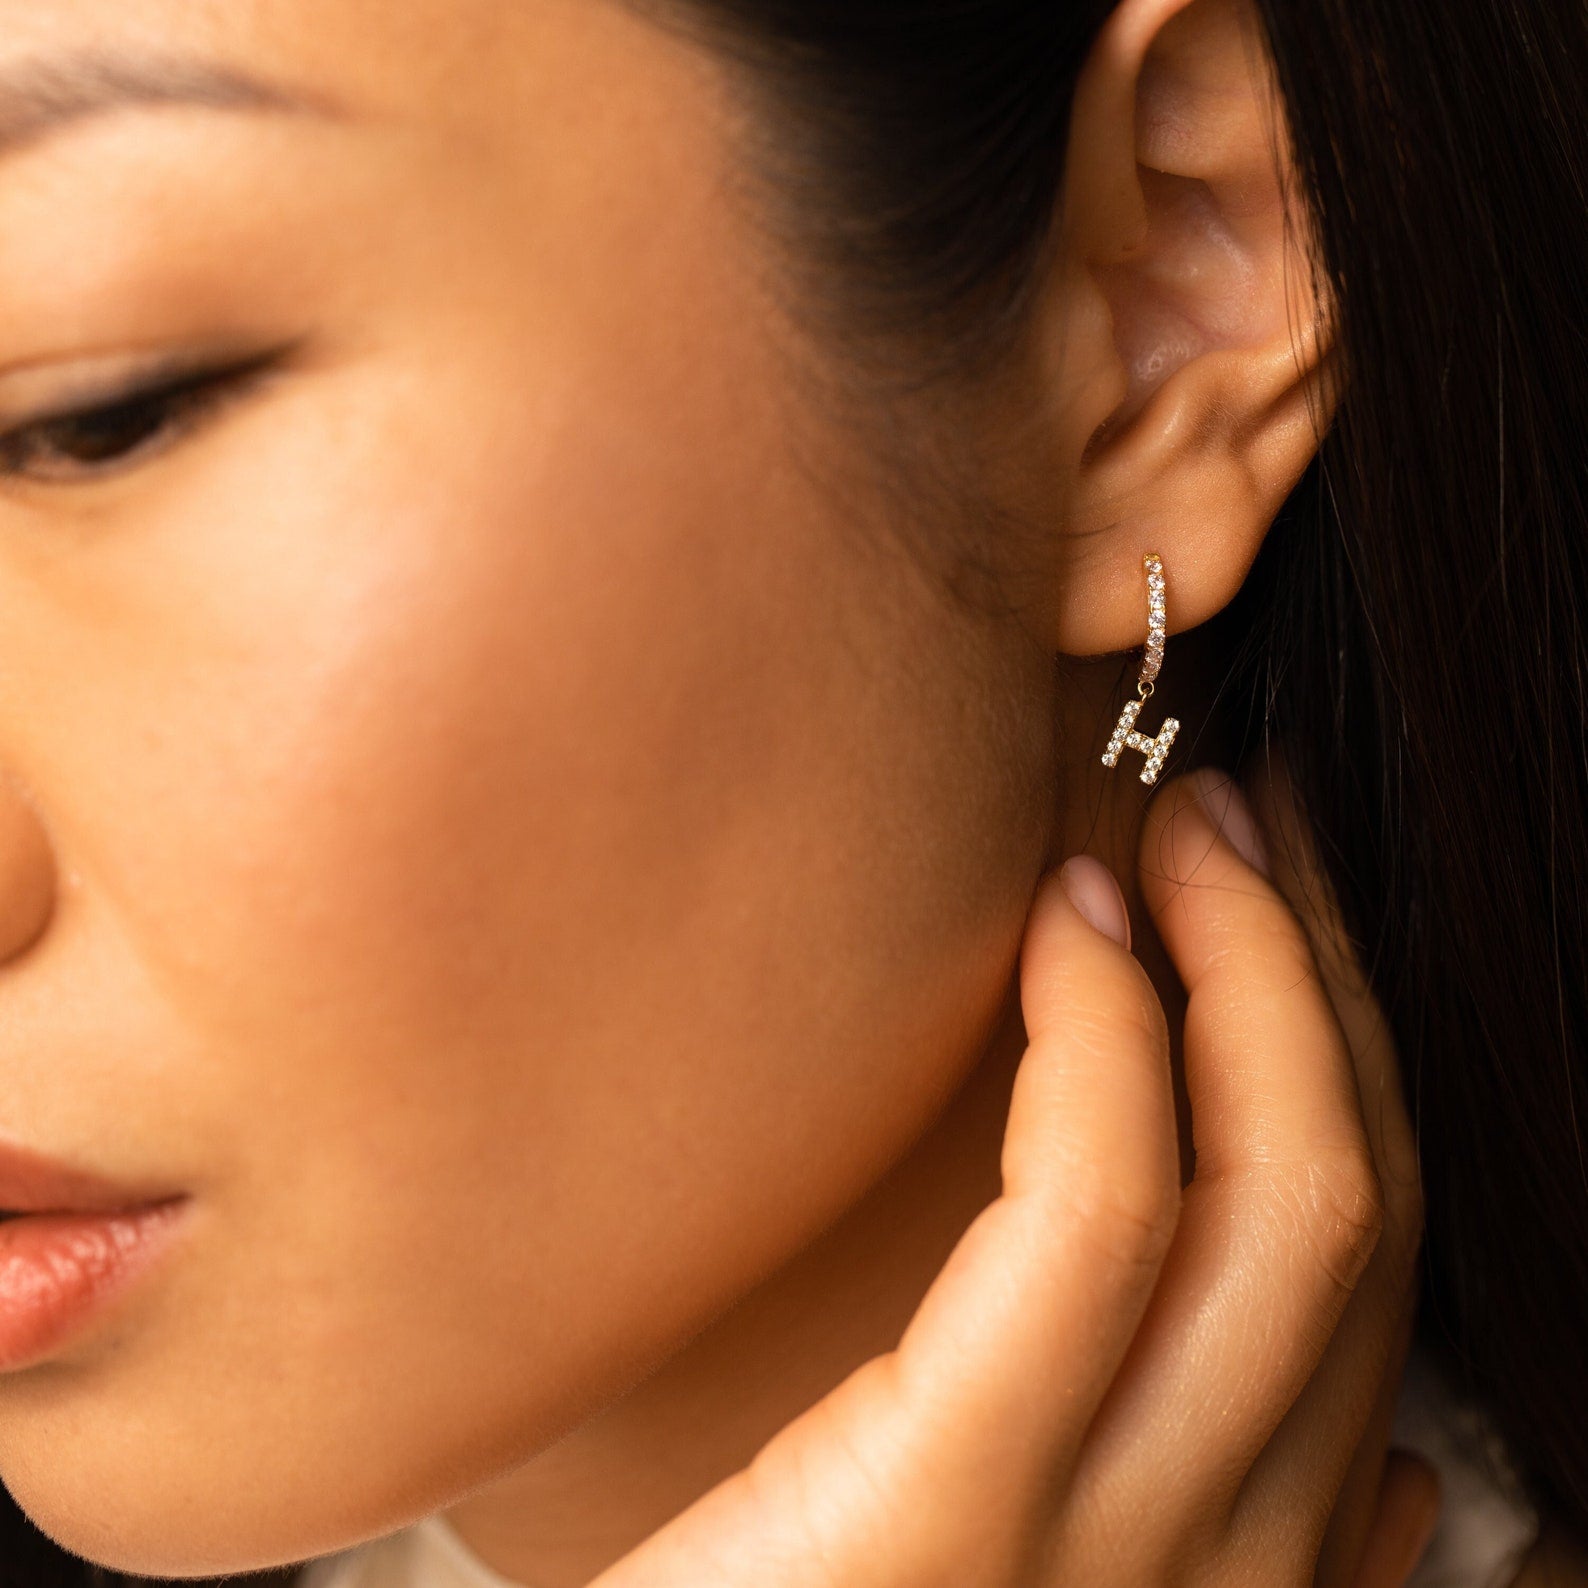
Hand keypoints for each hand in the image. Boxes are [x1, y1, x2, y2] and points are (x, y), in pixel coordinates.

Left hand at [590, 767, 1429, 1587]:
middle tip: (1243, 812)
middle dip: (1321, 977)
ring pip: (1278, 1198)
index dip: (1351, 1061)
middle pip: (1350, 1204)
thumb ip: (1234, 1563)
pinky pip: (1094, 1220)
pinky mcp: (951, 1509)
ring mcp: (1110, 1557)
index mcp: (1253, 1583)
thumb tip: (1404, 1492)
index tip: (1274, 908)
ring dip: (1247, 969)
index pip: (1369, 1276)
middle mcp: (1228, 1575)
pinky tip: (1064, 921)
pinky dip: (1109, 1041)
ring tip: (1176, 825)